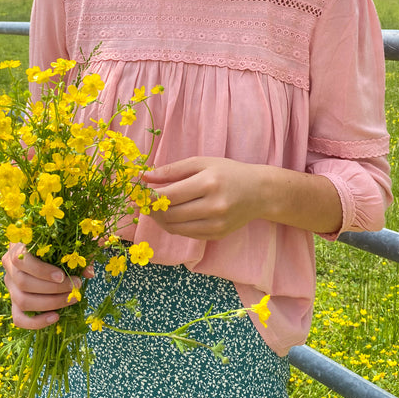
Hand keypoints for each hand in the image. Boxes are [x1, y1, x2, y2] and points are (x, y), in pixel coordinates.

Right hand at [2, 242, 93, 329]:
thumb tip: (88, 273)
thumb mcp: (66, 243)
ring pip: (22, 301)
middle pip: (23, 283)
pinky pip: (19, 318)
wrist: (47, 253)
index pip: (21, 260)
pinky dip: (37, 321)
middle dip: (53, 288)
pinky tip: (56, 316)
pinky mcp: (15, 304)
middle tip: (76, 286)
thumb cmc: (57, 244)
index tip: (62, 276)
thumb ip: (77, 255)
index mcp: (17, 248)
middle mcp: (10, 269)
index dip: (41, 270)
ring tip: (72, 298)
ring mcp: (10, 288)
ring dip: (50, 303)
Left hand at [142, 156, 264, 239]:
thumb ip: (172, 170)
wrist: (259, 192)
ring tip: (155, 208)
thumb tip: (144, 177)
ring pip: (175, 228)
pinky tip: (171, 215)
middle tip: (142, 201)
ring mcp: (216, 224)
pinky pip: (186, 234)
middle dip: (151, 209)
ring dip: (159, 219)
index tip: (139, 191)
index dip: (149, 196)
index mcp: (208, 183)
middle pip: (170, 214)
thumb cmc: (228, 172)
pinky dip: (173, 226)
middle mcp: (213, 206)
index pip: (169, 196)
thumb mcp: (202, 163)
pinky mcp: (217, 235)